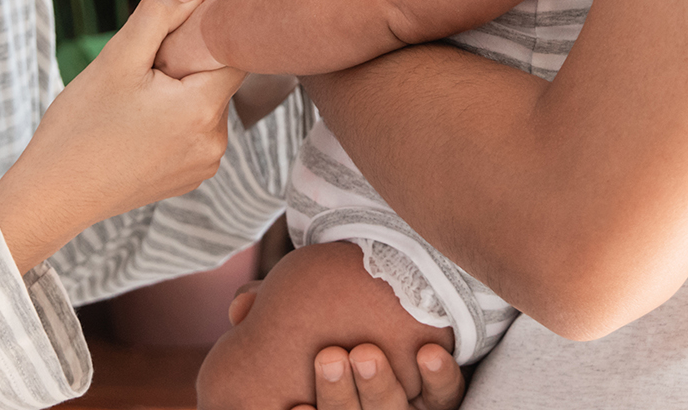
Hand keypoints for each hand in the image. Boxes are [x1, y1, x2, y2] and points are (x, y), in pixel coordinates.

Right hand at [0, 0, 244, 273]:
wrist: (52, 196)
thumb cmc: (80, 128)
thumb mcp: (116, 59)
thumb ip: (159, 17)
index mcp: (203, 111)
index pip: (234, 53)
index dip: (207, 33)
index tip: (172, 32)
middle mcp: (215, 142)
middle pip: (217, 79)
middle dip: (186, 64)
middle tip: (140, 69)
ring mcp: (203, 165)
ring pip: (203, 104)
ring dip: (178, 91)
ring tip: (132, 101)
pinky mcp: (188, 178)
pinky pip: (192, 131)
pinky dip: (172, 119)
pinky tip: (135, 125)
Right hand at [219, 278, 464, 409]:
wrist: (403, 288)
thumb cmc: (339, 311)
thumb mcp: (303, 310)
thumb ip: (269, 308)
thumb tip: (240, 307)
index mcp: (325, 403)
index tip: (295, 406)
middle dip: (338, 398)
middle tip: (329, 359)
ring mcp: (406, 405)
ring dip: (379, 387)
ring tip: (366, 352)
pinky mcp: (443, 393)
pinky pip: (446, 395)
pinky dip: (438, 378)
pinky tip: (428, 353)